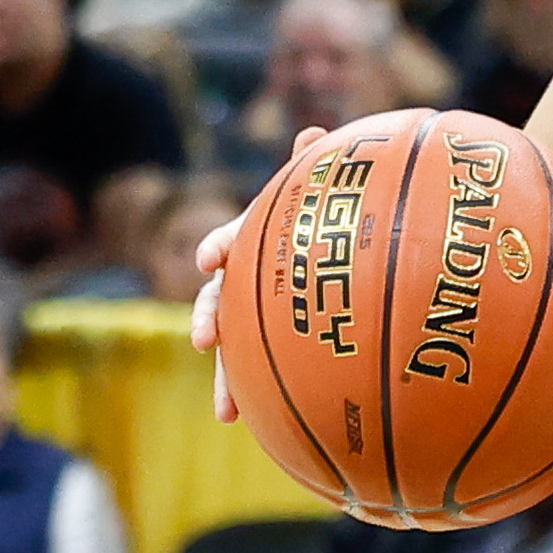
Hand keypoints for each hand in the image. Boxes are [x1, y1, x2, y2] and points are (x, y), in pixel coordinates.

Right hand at [188, 127, 324, 423]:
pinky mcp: (269, 347)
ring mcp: (255, 316)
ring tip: (227, 410)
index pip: (233, 239)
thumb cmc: (333, 226)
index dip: (220, 246)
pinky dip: (252, 397)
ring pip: (234, 347)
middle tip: (204, 338)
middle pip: (219, 300)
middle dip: (208, 319)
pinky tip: (251, 424)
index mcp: (258, 242)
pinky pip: (259, 374)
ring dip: (225, 377)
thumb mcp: (325, 200)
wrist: (348, 263)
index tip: (211, 260)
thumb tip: (311, 128)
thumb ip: (316, 168)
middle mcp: (247, 280)